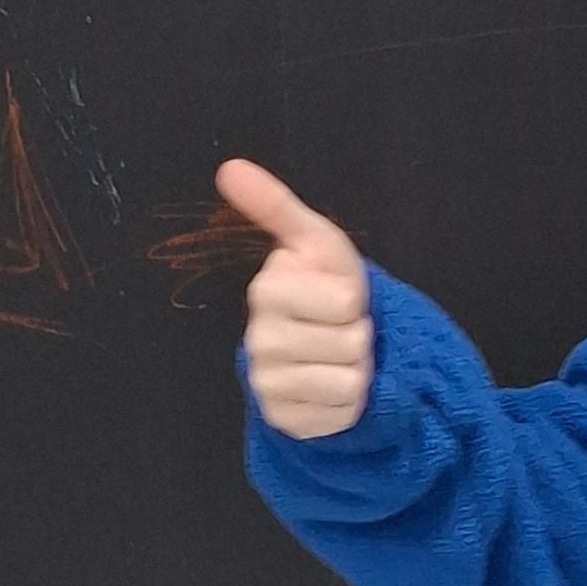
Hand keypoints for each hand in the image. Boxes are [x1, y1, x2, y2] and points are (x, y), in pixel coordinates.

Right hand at [218, 159, 373, 437]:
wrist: (319, 343)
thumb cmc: (323, 285)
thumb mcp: (314, 241)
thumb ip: (275, 205)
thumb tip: (229, 167)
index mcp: (267, 290)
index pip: (345, 302)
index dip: (354, 299)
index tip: (336, 296)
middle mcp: (259, 339)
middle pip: (351, 345)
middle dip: (358, 337)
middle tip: (337, 330)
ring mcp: (266, 383)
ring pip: (347, 383)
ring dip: (356, 371)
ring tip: (335, 357)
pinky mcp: (282, 419)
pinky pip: (340, 415)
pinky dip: (347, 404)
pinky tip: (329, 387)